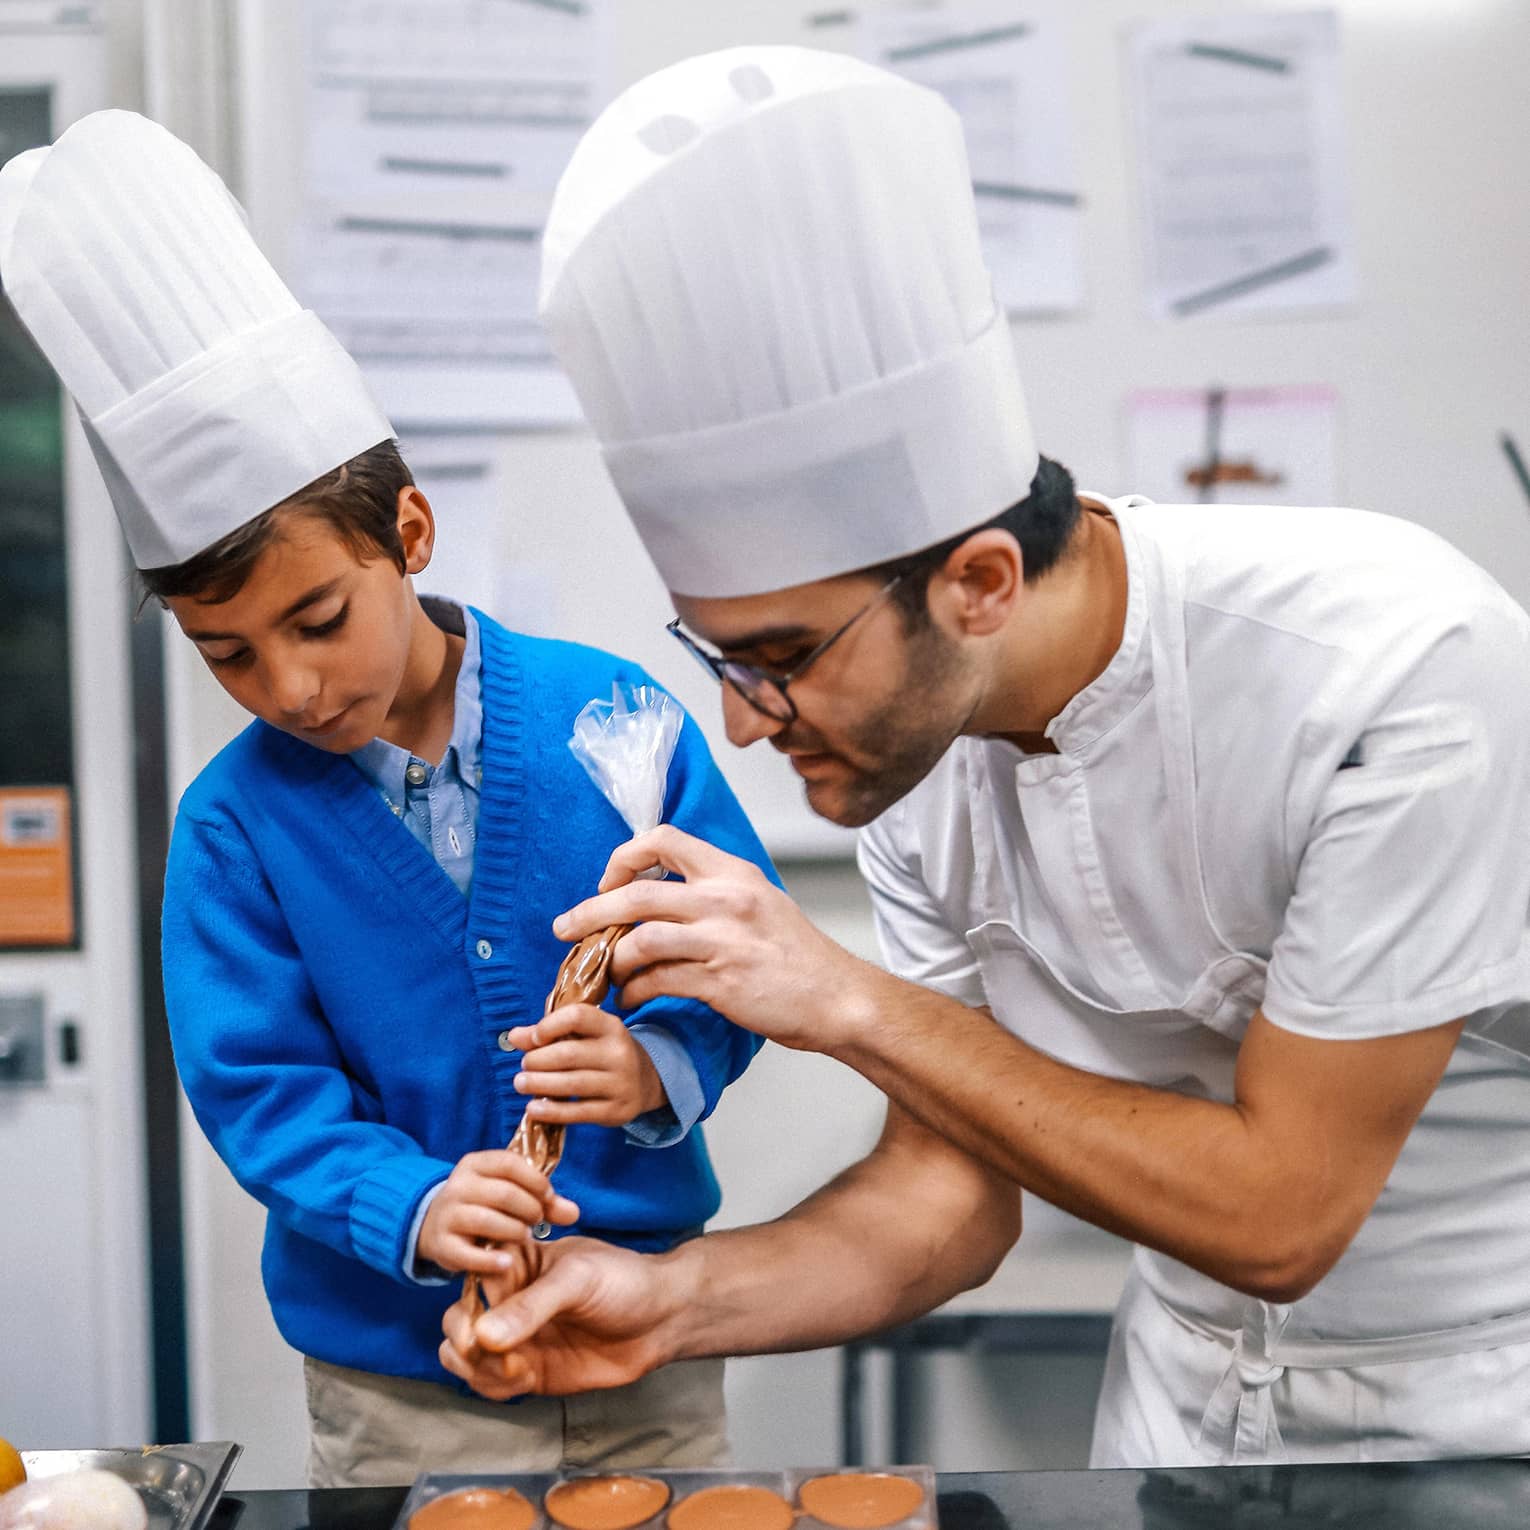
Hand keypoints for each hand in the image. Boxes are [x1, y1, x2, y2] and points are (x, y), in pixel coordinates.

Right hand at [416, 1149, 580, 1276]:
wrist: (434, 1225)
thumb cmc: (484, 1205)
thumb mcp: (509, 1192)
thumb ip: (544, 1200)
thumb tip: (574, 1213)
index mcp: (475, 1164)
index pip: (510, 1163)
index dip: (536, 1180)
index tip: (548, 1196)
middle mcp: (457, 1186)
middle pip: (504, 1193)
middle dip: (530, 1208)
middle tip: (538, 1220)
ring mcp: (447, 1216)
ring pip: (487, 1220)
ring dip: (515, 1231)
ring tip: (526, 1237)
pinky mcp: (441, 1246)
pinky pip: (468, 1254)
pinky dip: (491, 1260)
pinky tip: (507, 1262)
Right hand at [439, 1235, 687, 1399]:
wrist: (661, 1320)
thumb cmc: (623, 1281)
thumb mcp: (578, 1279)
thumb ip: (532, 1307)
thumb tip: (483, 1336)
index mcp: (517, 1263)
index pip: (470, 1279)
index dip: (465, 1303)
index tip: (479, 1323)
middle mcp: (510, 1300)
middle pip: (458, 1322)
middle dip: (464, 1341)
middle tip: (489, 1351)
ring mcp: (517, 1338)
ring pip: (466, 1358)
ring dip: (478, 1369)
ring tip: (515, 1367)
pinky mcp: (528, 1372)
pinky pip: (489, 1384)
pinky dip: (494, 1387)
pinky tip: (524, 1378)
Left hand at [508, 1004, 666, 1126]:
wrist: (645, 1082)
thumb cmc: (603, 1053)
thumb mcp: (584, 1036)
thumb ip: (550, 1033)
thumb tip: (514, 1036)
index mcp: (611, 1026)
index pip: (578, 1017)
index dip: (550, 1025)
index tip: (534, 1037)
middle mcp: (619, 1053)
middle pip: (569, 1054)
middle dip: (538, 1060)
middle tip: (524, 1065)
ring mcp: (620, 1083)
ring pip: (572, 1084)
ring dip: (539, 1084)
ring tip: (521, 1084)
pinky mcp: (616, 1111)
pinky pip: (578, 1112)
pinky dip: (551, 1111)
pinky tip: (533, 1109)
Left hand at [551, 826, 881, 1053]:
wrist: (837, 997)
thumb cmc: (797, 956)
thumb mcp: (761, 901)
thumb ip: (716, 892)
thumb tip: (663, 892)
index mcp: (733, 872)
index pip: (663, 838)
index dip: (625, 857)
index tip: (610, 882)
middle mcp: (726, 899)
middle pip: (637, 894)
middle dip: (590, 912)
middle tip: (565, 929)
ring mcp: (723, 941)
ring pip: (640, 940)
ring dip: (610, 960)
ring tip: (601, 974)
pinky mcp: (720, 982)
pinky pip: (657, 981)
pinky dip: (634, 991)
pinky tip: (630, 998)